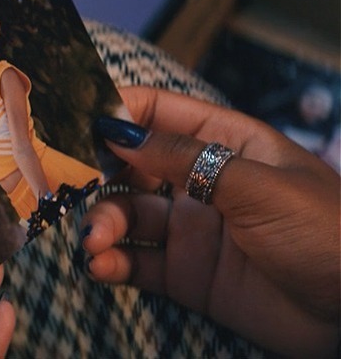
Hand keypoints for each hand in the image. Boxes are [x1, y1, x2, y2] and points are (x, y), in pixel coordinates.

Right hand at [85, 87, 339, 356]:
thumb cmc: (326, 231)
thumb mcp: (257, 184)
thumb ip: (183, 157)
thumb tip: (118, 128)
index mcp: (224, 143)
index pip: (158, 113)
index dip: (116, 112)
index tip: (75, 124)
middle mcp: (200, 181)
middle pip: (131, 166)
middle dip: (98, 175)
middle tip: (70, 189)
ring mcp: (191, 229)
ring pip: (127, 215)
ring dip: (102, 224)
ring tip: (95, 240)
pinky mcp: (186, 274)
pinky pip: (137, 262)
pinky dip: (112, 262)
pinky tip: (100, 266)